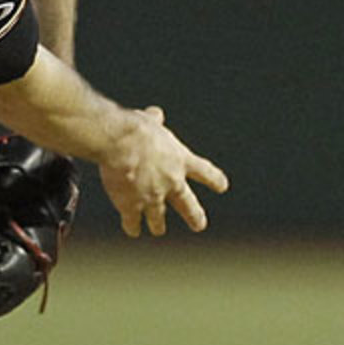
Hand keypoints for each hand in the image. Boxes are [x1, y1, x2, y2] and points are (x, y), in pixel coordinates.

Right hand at [97, 106, 228, 236]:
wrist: (121, 144)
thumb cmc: (136, 129)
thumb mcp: (149, 121)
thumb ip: (155, 120)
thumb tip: (156, 114)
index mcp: (180, 160)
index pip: (204, 171)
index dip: (213, 179)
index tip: (222, 186)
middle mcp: (171, 182)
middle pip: (187, 204)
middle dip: (194, 216)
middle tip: (199, 225)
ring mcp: (152, 197)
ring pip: (158, 218)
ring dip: (158, 224)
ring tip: (158, 230)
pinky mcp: (131, 206)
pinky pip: (133, 221)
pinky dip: (132, 226)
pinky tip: (132, 230)